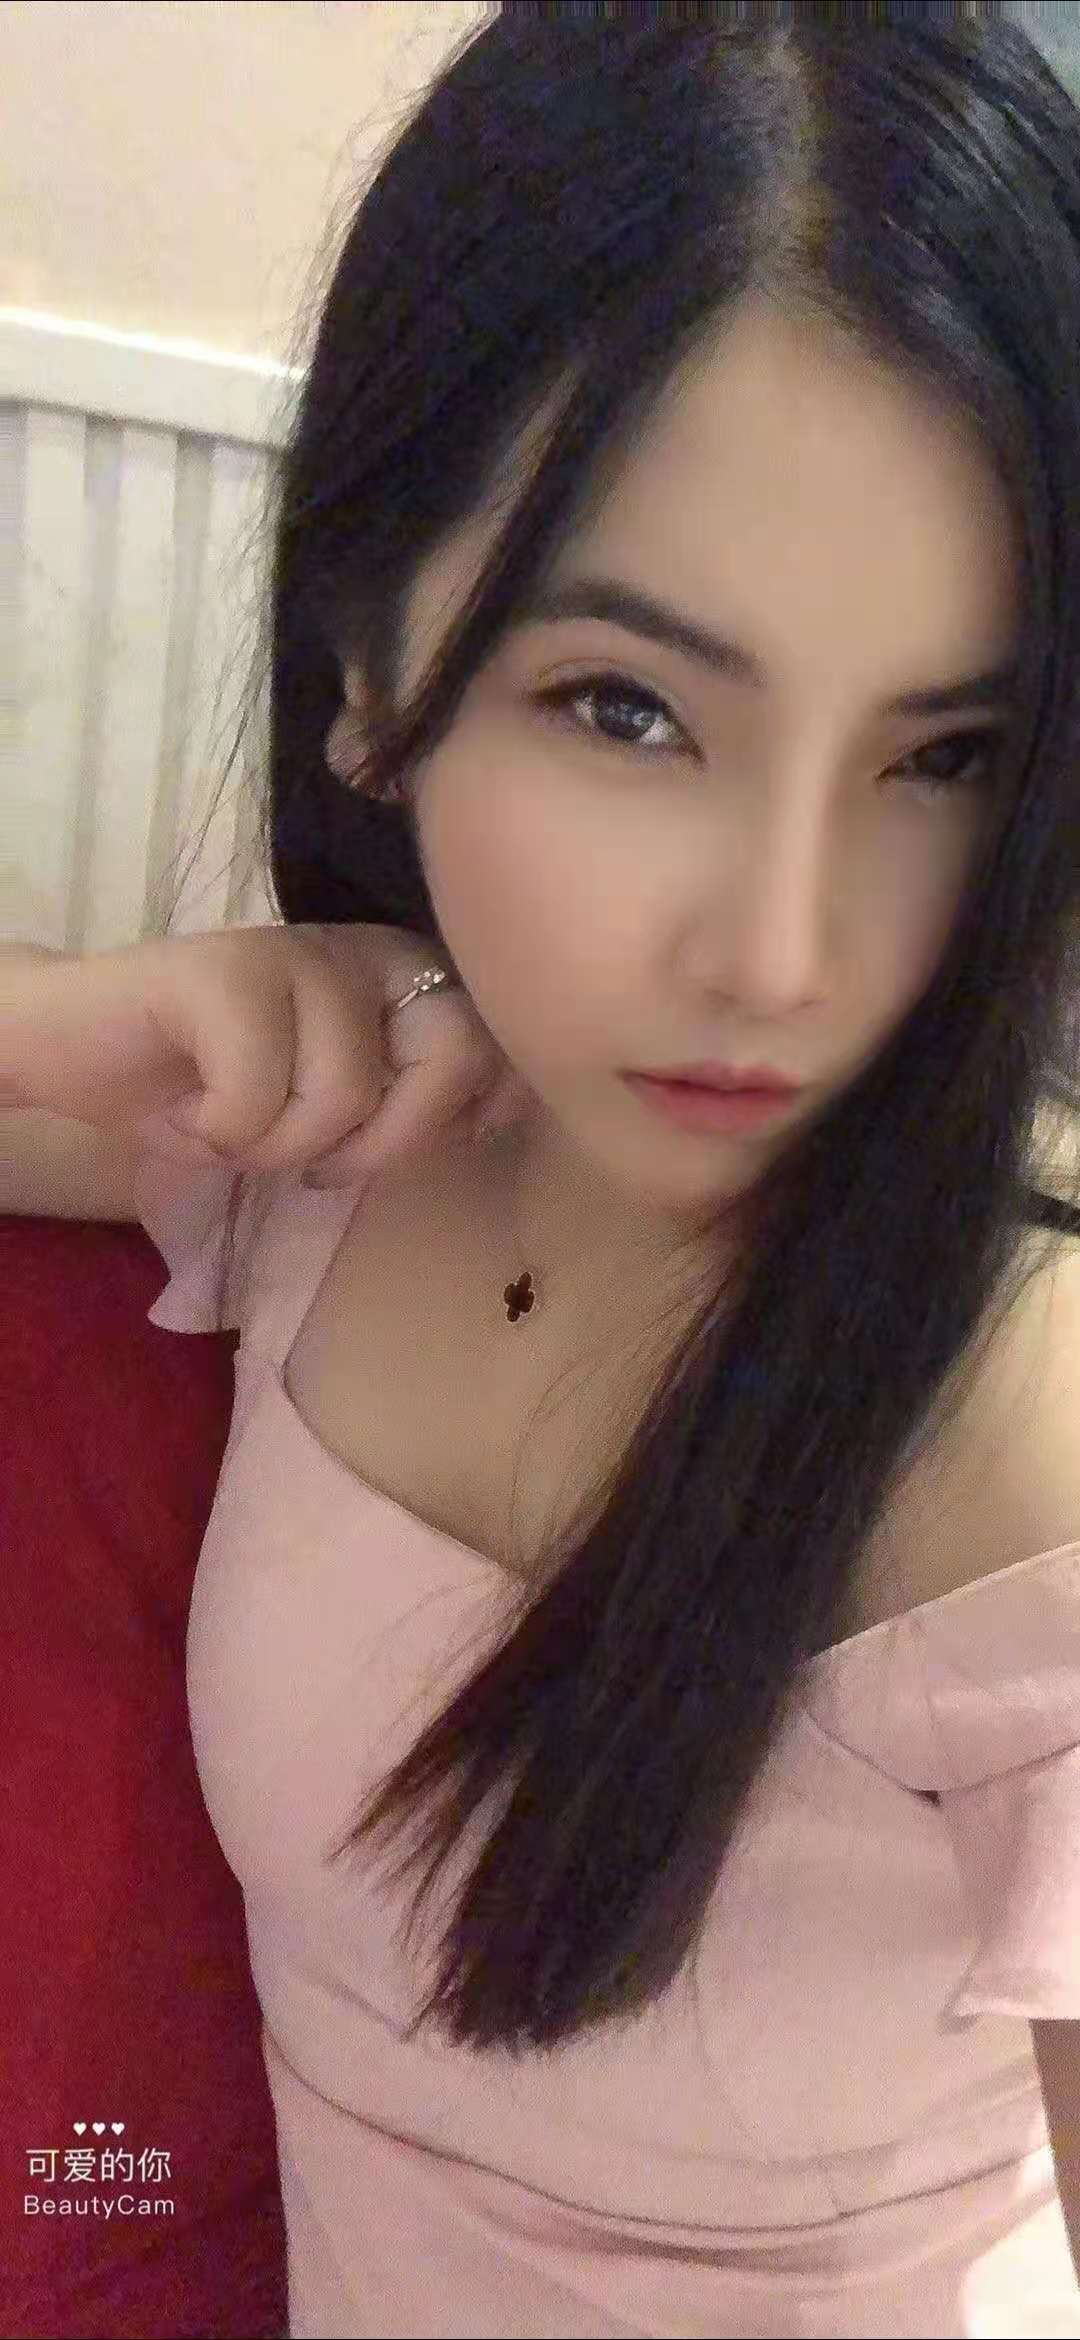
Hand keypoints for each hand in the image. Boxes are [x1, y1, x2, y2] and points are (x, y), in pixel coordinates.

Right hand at [9, 921, 531, 1183]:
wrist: (82, 1055)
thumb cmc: (215, 1090)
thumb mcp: (332, 1111)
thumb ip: (412, 1102)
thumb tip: (497, 1116)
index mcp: (402, 975)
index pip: (494, 1042)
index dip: (468, 1114)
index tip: (394, 1147)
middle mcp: (362, 950)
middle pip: (452, 1053)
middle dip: (390, 1143)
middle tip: (320, 1169)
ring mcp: (293, 950)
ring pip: (347, 1091)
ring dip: (279, 1149)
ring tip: (232, 1129)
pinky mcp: (221, 968)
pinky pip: (259, 1095)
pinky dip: (218, 1135)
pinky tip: (189, 1111)